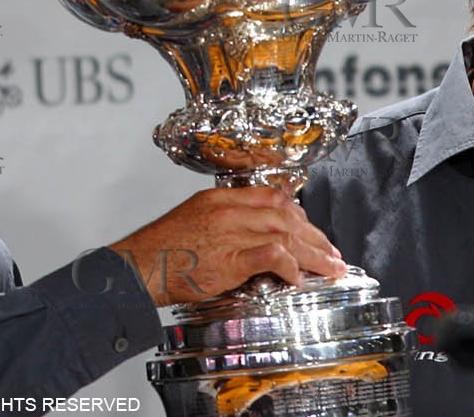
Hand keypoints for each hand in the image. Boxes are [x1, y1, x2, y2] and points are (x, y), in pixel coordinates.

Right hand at [111, 186, 348, 305]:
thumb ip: (224, 222)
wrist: (140, 265)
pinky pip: (271, 255)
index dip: (299, 213)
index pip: (272, 197)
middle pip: (286, 215)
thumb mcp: (194, 220)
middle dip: (315, 236)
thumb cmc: (163, 249)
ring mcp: (230, 233)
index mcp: (221, 198)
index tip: (312, 229)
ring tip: (329, 267)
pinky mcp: (230, 259)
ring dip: (313, 253)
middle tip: (332, 253)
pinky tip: (298, 276)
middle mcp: (229, 210)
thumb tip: (250, 236)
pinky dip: (290, 264)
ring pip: (285, 234)